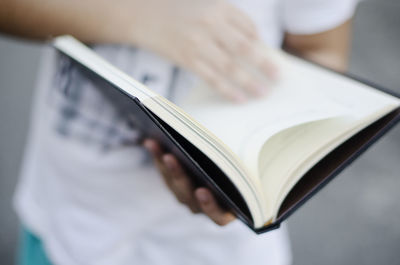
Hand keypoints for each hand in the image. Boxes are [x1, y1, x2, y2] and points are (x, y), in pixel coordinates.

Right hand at [125, 0, 276, 101]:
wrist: (144, 14)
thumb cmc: (178, 11)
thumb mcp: (207, 6)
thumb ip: (229, 20)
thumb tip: (253, 44)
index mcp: (220, 7)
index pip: (249, 28)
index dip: (262, 45)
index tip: (272, 59)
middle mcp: (211, 24)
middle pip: (244, 48)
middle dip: (264, 65)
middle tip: (278, 78)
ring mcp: (199, 42)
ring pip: (230, 66)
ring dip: (249, 82)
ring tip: (263, 93)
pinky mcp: (188, 58)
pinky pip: (212, 77)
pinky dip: (227, 89)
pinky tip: (239, 98)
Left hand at [143, 139, 235, 225]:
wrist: (235, 159)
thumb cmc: (243, 164)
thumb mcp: (243, 165)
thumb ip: (241, 161)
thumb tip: (237, 139)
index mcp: (230, 210)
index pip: (219, 216)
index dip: (210, 206)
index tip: (202, 191)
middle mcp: (207, 208)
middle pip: (190, 198)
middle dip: (179, 176)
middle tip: (170, 157)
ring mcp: (191, 198)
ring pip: (175, 186)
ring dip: (164, 164)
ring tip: (156, 145)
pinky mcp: (177, 185)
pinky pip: (166, 175)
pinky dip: (159, 158)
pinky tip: (152, 142)